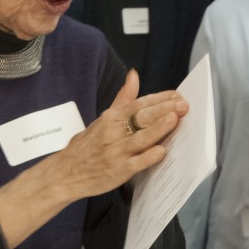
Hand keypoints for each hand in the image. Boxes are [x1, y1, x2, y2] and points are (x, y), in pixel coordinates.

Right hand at [48, 69, 187, 199]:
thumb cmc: (88, 145)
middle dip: (164, 110)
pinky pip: (135, 163)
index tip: (178, 95)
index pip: (139, 104)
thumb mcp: (103, 118)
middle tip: (184, 105)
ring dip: (158, 128)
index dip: (160, 99)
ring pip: (140, 138)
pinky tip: (161, 152)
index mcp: (112, 117)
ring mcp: (116, 152)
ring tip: (174, 120)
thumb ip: (123, 98)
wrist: (65, 173)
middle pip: (142, 118)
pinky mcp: (118, 170)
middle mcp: (114, 132)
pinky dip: (148, 157)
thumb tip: (134, 75)